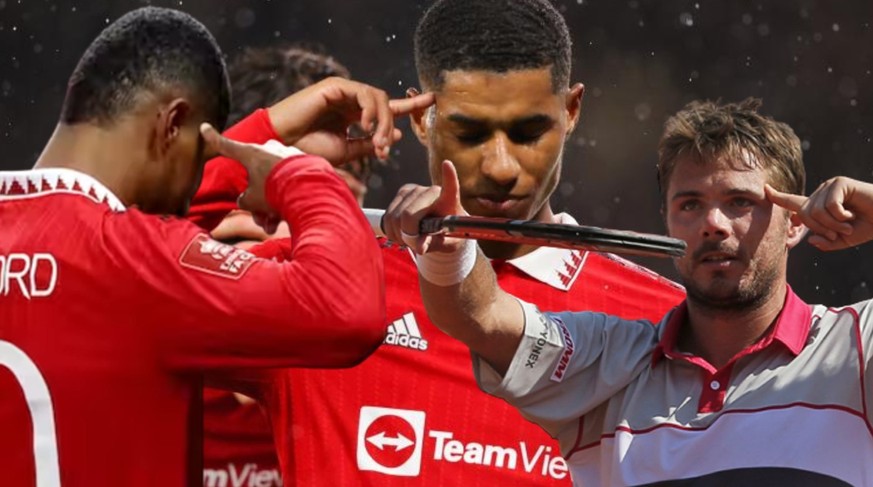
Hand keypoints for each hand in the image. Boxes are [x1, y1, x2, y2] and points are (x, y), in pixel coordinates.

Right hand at [201, 124, 297, 230]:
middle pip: (255, 178)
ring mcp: (287, 158)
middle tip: (260, 221)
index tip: (204, 127)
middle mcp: (269, 151)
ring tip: (271, 227)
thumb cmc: (276, 192)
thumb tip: (249, 201)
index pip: (227, 146)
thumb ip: (245, 200)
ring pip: (272, 184)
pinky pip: (288, 184)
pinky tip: (283, 221)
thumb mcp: (252, 200)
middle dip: (257, 203)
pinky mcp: (303, 167)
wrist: (310, 191)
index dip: (213, 139)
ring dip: (270, 208)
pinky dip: (285, 202)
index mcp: (251, 153)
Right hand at [267, 77, 434, 163]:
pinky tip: (366, 126)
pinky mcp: (335, 86)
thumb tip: (397, 137)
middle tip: (384, 150)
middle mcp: (350, 101)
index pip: (387, 108)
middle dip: (391, 127)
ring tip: (376, 142)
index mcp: (354, 116)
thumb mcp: (346, 152)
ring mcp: (343, 91)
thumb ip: (370, 143)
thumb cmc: (308, 151)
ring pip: (378, 99)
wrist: (282, 147)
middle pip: (386, 104)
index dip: (410, 105)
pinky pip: (364, 93)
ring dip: (383, 122)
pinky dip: (371, 110)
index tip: (432, 101)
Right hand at [383, 161, 468, 253]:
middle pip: (409, 214)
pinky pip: (388, 217)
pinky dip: (393, 231)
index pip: (451, 187)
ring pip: (395, 218)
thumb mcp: (446, 244)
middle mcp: (431, 190)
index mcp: (449, 201)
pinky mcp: (401, 193)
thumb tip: (419, 246)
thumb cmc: (448, 236)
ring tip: (411, 240)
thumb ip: (433, 243)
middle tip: (416, 246)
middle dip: (408, 234)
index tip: (447, 164)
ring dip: (400, 235)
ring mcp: (414, 190)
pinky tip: (403, 233)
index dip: (449, 177)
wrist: (439, 230)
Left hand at [766, 176, 872, 249]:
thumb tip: (811, 240)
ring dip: (833, 224)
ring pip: (815, 211)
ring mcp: (829, 186)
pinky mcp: (839, 183)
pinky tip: (852, 215)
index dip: (778, 197)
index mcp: (818, 205)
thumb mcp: (843, 239)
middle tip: (839, 233)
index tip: (765, 190)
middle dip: (821, 229)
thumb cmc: (867, 226)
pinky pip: (829, 206)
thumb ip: (826, 242)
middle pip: (804, 214)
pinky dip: (841, 216)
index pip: (793, 202)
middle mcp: (821, 193)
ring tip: (848, 224)